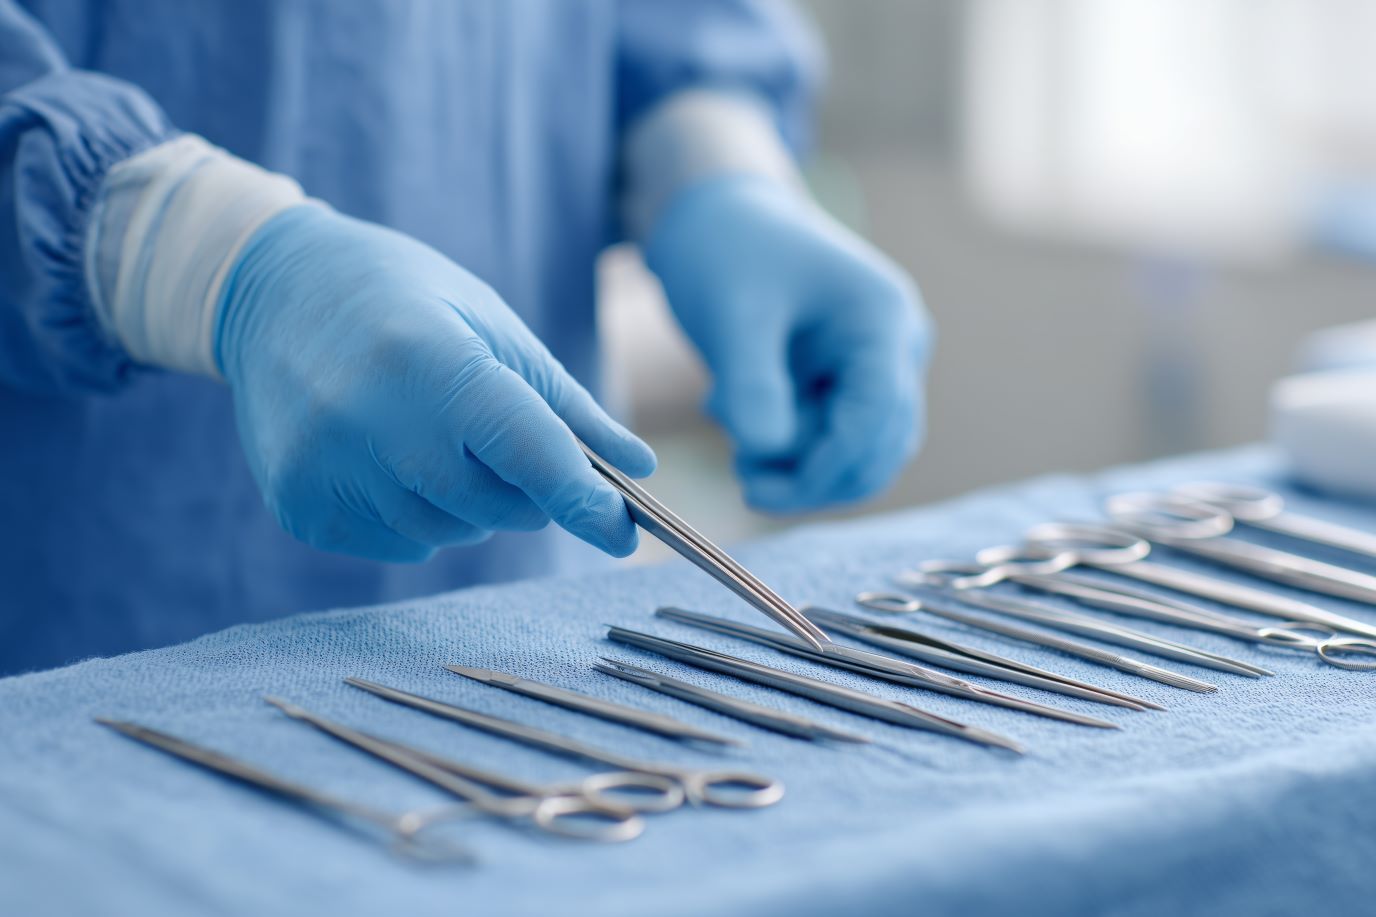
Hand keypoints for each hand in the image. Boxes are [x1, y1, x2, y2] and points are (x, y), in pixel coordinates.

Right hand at [215, 205, 654, 561]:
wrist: (275, 291)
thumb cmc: (407, 300)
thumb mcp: (494, 327)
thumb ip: (567, 407)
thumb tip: (639, 470)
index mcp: (431, 362)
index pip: (527, 453)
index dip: (583, 501)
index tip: (621, 533)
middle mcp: (371, 419)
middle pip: (494, 506)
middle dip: (523, 489)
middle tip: (502, 440)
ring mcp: (326, 467)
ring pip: (448, 533)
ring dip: (467, 504)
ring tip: (433, 435)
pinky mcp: (299, 504)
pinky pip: (398, 546)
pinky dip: (416, 516)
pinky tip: (390, 457)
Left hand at [644, 175, 929, 512]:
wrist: (717, 217)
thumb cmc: (727, 249)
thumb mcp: (731, 314)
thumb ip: (751, 382)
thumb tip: (767, 452)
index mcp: (882, 319)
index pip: (877, 419)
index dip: (826, 467)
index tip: (759, 489)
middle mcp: (896, 346)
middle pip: (879, 449)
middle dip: (811, 475)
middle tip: (739, 472)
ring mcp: (878, 366)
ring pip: (857, 453)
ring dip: (796, 464)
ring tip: (727, 420)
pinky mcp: (849, 381)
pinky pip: (832, 439)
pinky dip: (787, 446)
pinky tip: (734, 410)